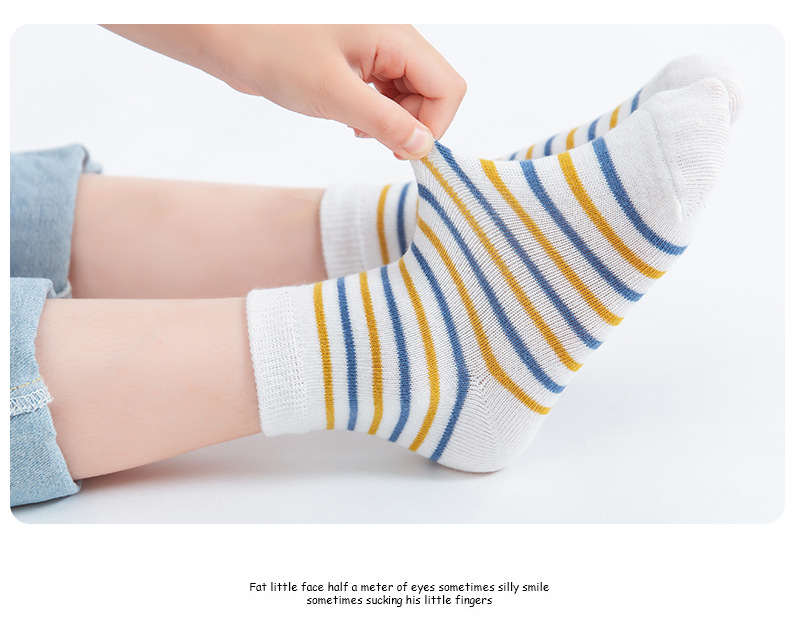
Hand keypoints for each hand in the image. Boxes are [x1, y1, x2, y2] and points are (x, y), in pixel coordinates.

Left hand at [104, 24, 466, 158]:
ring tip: (358, 130)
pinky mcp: (355, 57)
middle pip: (431, 89)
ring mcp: (373, 46)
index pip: (447, 86)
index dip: (434, 126)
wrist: (223, 33)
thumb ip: (385, 122)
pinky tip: (351, 121)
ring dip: (392, 120)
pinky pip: (384, 88)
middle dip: (412, 123)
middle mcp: (391, 36)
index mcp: (394, 35)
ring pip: (409, 91)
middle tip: (378, 144)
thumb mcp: (333, 94)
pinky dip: (375, 111)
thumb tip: (424, 146)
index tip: (405, 152)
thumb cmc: (270, 50)